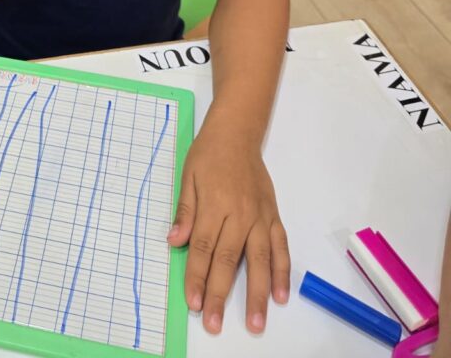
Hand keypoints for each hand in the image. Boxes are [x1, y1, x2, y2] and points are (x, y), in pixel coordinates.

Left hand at [167, 122, 289, 334]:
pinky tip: (280, 295)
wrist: (237, 133)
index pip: (204, 247)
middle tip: (215, 323)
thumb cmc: (208, 154)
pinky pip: (280, 247)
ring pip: (260, 259)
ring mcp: (260, 216)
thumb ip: (185, 211)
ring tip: (255, 322)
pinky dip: (282, 272)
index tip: (194, 303)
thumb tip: (175, 242)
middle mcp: (240, 213)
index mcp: (215, 204)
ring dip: (257, 293)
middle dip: (220, 294)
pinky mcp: (273, 215)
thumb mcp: (188, 176)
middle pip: (228, 259)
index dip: (198, 276)